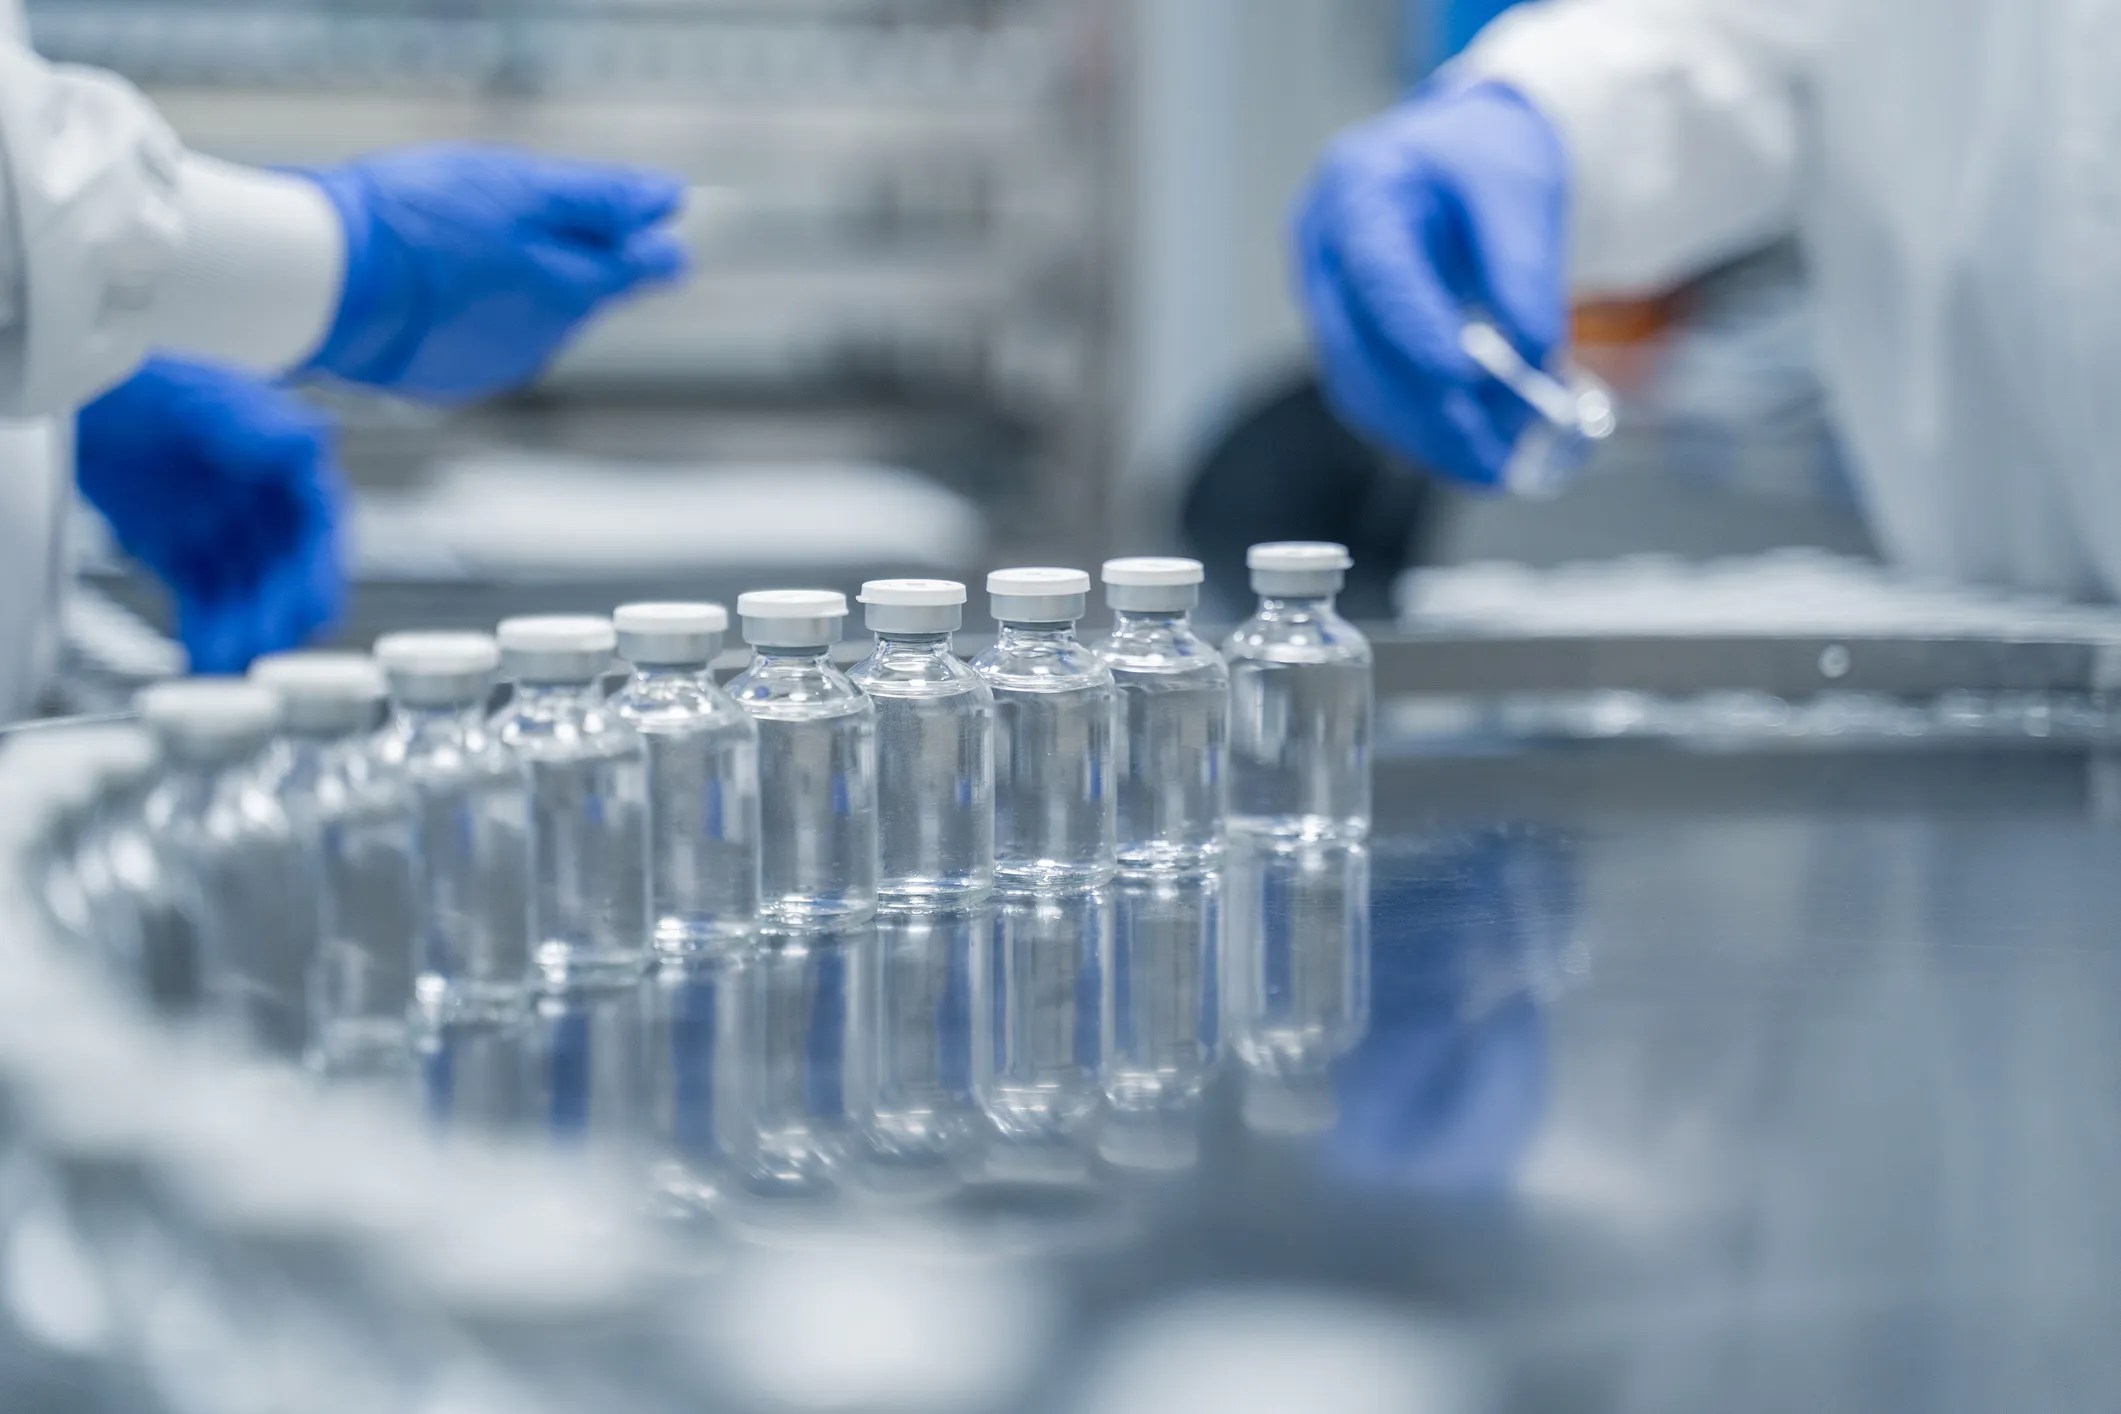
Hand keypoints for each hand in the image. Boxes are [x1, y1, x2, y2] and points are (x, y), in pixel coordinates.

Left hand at [76, 360, 343, 673]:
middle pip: (289, 571)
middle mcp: (267, 506)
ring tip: (228, 660)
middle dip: (280, 613)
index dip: (322, 570)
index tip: (316, 607)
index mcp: (287, 466)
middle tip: (266, 646)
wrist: (78, 400)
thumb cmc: (145, 384)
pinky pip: (207, 603)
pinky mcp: (189, 558)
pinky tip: (204, 657)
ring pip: (250, 595)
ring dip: (246, 631)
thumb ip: (256, 422)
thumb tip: (315, 436)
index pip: (319, 524)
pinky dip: (208, 632)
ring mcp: (229, 534)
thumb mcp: (199, 397)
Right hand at [302, 144, 688, 403]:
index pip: (644, 269)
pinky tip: (431, 287)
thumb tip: (667, 199)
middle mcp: (548, 338)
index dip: (653, 247)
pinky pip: (481, 340)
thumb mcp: (518, 187)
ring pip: (531, 316)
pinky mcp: (453, 380)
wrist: (327, 284)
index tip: (661, 236)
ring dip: (514, 284)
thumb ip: (598, 199)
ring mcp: (499, 365)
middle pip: (582, 291)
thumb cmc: (420, 223)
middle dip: (567, 257)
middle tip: (520, 215)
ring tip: (458, 247)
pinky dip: (471, 313)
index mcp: (572, 289)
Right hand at [1293, 82, 1568, 487]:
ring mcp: (1322, 299)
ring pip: (1358, 387)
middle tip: (1493, 458)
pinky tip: (1465, 447)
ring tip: (1492, 463)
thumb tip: (1535, 358)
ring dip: (1423, 435)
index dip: (1416, 335)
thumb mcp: (1521, 190)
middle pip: (1358, 350)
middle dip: (1427, 413)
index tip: (1464, 383)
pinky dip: (1417, 429)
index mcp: (1359, 189)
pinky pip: (1369, 396)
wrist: (1462, 155)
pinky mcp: (1340, 338)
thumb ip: (1524, 271)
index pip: (1379, 276)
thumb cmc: (1485, 159)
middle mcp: (1322, 249)